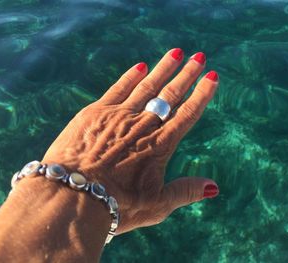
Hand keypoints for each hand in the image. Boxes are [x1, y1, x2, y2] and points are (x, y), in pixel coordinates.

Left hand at [41, 48, 219, 234]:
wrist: (73, 196)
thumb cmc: (117, 205)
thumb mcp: (157, 205)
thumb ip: (186, 191)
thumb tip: (214, 187)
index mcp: (160, 145)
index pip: (187, 113)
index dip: (202, 94)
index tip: (212, 77)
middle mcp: (142, 125)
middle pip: (170, 94)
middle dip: (187, 74)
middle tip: (199, 56)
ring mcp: (118, 116)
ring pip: (147, 86)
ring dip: (163, 68)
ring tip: (176, 53)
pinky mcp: (95, 113)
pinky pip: (117, 89)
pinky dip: (130, 77)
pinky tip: (140, 66)